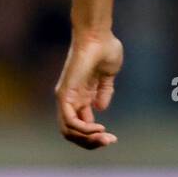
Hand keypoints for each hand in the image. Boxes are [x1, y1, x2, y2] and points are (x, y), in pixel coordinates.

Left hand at [55, 31, 123, 148]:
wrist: (98, 35)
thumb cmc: (105, 48)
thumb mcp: (108, 75)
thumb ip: (104, 91)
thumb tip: (101, 108)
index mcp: (81, 95)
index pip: (82, 125)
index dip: (95, 135)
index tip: (112, 138)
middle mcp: (71, 99)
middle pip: (74, 132)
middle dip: (91, 142)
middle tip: (110, 142)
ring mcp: (66, 97)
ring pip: (69, 130)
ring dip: (88, 139)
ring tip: (105, 138)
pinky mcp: (64, 94)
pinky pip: (70, 120)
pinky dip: (83, 129)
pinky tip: (99, 128)